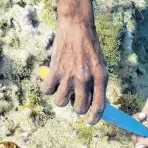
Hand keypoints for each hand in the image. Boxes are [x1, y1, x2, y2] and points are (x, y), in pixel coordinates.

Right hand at [40, 0, 107, 124]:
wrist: (77, 26)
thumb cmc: (90, 47)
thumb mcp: (100, 66)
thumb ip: (97, 85)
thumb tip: (92, 104)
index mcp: (100, 78)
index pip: (99, 107)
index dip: (94, 118)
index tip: (90, 121)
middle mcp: (85, 79)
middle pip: (79, 109)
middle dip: (76, 107)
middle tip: (75, 96)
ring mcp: (69, 75)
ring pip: (60, 103)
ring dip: (61, 98)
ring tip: (63, 87)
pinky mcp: (54, 70)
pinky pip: (46, 91)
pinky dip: (48, 88)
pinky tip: (52, 80)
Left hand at [132, 71, 147, 147]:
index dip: (140, 145)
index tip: (139, 139)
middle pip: (139, 140)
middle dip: (136, 135)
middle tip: (138, 129)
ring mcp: (147, 124)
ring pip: (135, 130)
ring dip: (136, 125)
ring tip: (142, 117)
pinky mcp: (143, 116)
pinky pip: (134, 121)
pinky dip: (136, 118)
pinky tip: (143, 114)